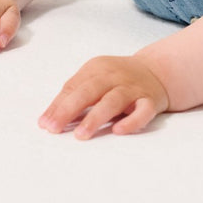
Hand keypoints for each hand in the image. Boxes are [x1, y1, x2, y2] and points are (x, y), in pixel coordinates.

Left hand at [38, 56, 169, 137]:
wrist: (157, 71)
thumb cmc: (118, 80)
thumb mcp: (95, 79)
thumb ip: (74, 96)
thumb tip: (48, 120)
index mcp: (98, 68)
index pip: (74, 86)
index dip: (58, 105)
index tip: (45, 124)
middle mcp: (115, 76)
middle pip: (90, 90)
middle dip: (70, 109)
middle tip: (54, 128)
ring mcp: (134, 88)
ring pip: (113, 100)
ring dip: (96, 116)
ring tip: (81, 134)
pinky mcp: (150, 101)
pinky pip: (143, 111)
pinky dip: (132, 121)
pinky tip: (118, 130)